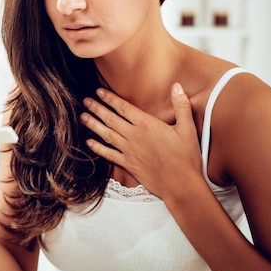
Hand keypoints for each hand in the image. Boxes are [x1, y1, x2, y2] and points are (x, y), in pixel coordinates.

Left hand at [80, 83, 201, 198]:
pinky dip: (97, 148)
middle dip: (97, 108)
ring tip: (83, 117)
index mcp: (148, 125)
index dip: (110, 98)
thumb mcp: (188, 128)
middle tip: (85, 101)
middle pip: (111, 119)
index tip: (99, 92)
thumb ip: (181, 106)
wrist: (181, 184)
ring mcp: (129, 151)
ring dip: (93, 125)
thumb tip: (177, 86)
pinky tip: (89, 142)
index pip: (124, 108)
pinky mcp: (128, 164)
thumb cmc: (186, 158)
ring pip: (107, 134)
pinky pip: (108, 154)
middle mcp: (135, 136)